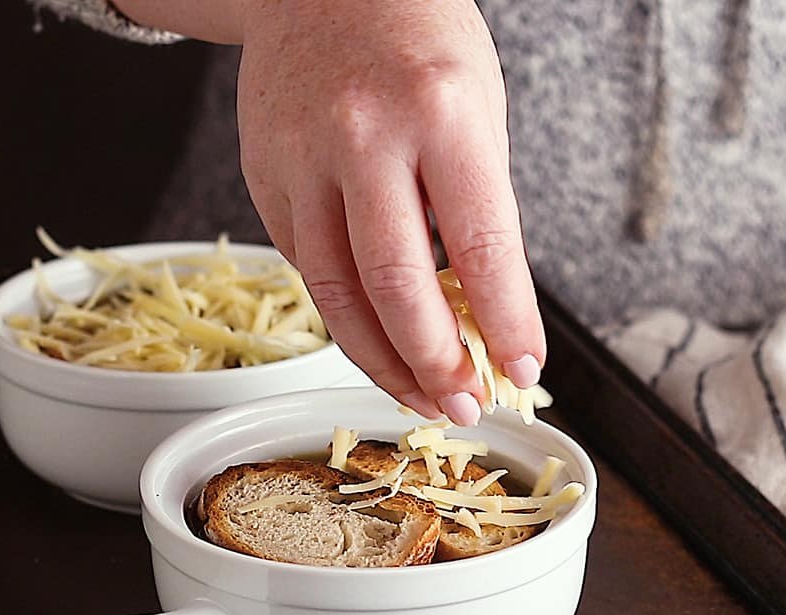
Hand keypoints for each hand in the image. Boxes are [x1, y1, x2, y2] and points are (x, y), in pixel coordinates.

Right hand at [234, 0, 544, 423]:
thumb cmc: (418, 41)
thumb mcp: (478, 107)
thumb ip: (477, 206)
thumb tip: (483, 315)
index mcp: (441, 111)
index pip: (483, 246)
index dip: (506, 323)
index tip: (522, 369)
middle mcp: (364, 135)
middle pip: (395, 285)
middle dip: (435, 362)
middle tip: (463, 403)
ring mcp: (302, 158)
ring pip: (336, 293)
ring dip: (380, 361)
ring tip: (417, 395)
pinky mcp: (263, 177)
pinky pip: (306, 266)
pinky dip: (345, 312)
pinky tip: (374, 335)